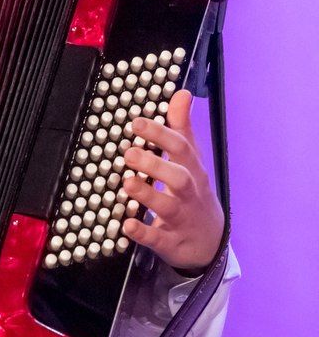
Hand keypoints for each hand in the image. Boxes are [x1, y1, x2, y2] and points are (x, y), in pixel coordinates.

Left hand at [121, 89, 223, 272]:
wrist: (209, 243)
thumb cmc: (193, 192)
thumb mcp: (190, 160)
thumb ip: (182, 128)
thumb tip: (182, 94)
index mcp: (191, 170)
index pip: (181, 148)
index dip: (160, 134)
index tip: (136, 122)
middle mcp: (189, 193)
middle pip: (179, 177)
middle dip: (155, 164)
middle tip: (128, 153)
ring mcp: (181, 219)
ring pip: (168, 207)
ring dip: (147, 195)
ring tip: (127, 183)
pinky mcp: (171, 242)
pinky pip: (158, 238)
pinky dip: (143, 232)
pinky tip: (127, 224)